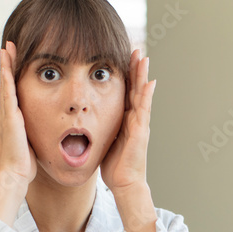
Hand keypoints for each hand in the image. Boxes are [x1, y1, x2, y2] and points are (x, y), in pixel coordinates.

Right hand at [0, 40, 36, 185]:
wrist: (15, 176)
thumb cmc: (26, 165)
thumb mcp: (34, 144)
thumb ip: (37, 134)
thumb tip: (51, 133)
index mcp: (14, 119)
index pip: (15, 93)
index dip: (16, 77)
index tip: (19, 61)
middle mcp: (8, 113)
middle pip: (8, 83)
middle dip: (9, 64)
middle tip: (10, 46)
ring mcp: (7, 113)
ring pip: (6, 83)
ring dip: (7, 64)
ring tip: (8, 46)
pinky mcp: (9, 115)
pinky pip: (8, 89)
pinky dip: (7, 73)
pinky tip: (7, 59)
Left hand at [100, 49, 156, 192]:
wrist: (124, 183)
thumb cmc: (114, 166)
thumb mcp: (103, 140)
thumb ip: (99, 128)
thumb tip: (83, 121)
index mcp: (125, 119)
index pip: (125, 91)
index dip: (125, 75)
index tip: (121, 57)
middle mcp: (135, 119)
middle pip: (135, 87)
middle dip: (135, 68)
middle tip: (135, 48)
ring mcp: (140, 124)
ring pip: (141, 94)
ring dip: (142, 75)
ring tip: (143, 57)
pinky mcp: (141, 132)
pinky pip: (144, 110)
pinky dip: (147, 95)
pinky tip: (149, 81)